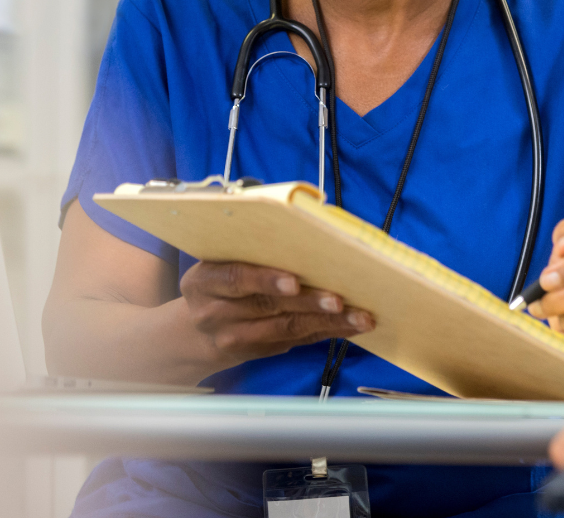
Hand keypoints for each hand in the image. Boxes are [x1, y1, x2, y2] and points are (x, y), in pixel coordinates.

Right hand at [180, 261, 373, 367]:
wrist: (191, 334)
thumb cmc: (217, 283)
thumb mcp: (218, 262)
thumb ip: (252, 250)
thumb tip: (309, 225)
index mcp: (204, 281)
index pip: (236, 278)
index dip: (266, 280)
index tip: (294, 281)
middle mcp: (214, 313)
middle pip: (268, 306)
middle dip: (309, 302)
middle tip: (339, 299)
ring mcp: (234, 337)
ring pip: (287, 328)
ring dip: (328, 321)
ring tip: (358, 314)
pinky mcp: (258, 352)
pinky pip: (297, 341)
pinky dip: (329, 332)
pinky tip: (352, 325)